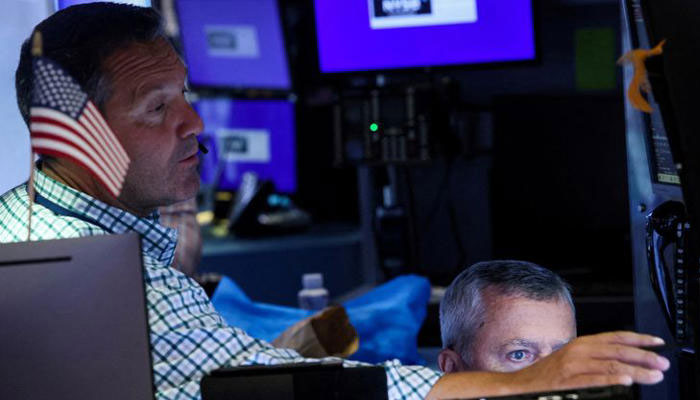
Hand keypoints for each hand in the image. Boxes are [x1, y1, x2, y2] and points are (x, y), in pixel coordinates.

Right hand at [510, 331, 669, 390]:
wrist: (519, 384)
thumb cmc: (545, 375)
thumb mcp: (571, 360)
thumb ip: (593, 357)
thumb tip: (622, 361)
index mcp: (580, 344)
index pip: (615, 337)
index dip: (638, 339)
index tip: (657, 343)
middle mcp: (577, 351)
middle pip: (617, 350)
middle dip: (643, 357)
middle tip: (662, 363)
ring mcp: (572, 366)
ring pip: (610, 365)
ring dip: (635, 371)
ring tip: (653, 376)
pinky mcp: (567, 381)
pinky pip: (594, 379)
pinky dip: (611, 379)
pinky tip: (626, 381)